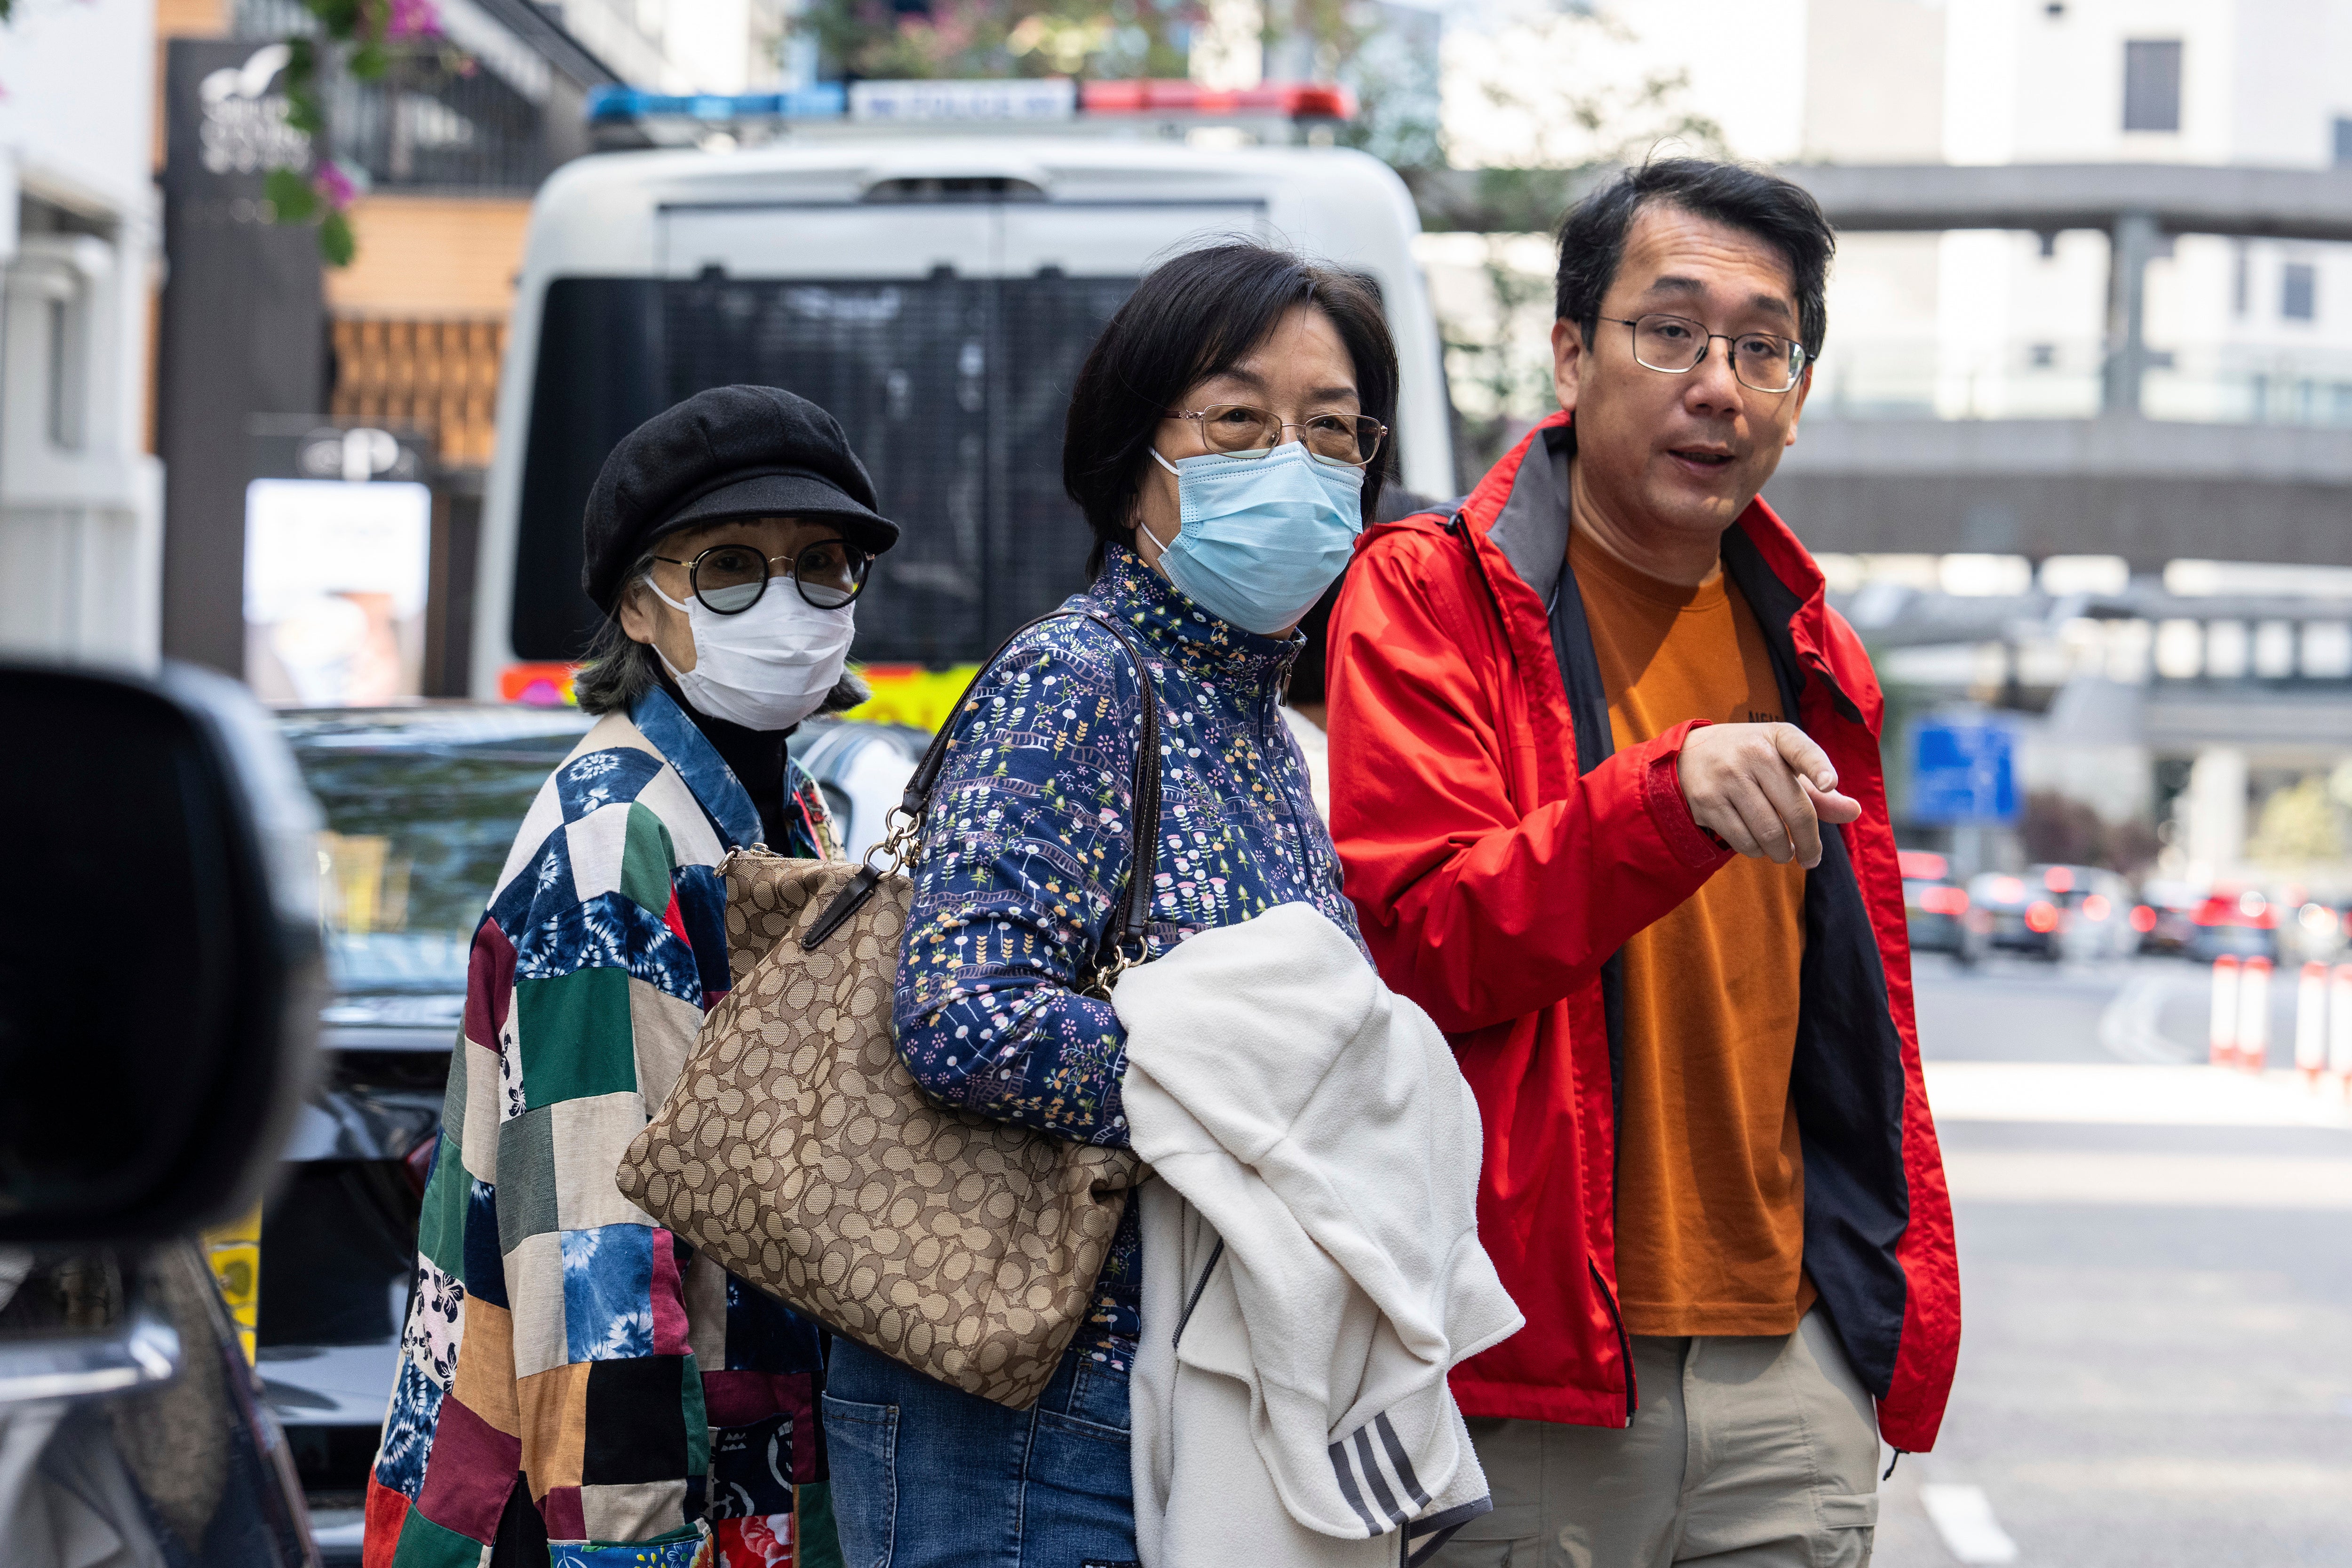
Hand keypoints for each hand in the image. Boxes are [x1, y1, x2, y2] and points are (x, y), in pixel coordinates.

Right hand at [1674, 723, 1862, 867]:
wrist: (1689, 755)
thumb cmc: (1751, 761)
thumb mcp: (1784, 764)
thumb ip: (1819, 790)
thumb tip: (1854, 812)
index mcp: (1778, 737)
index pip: (1801, 750)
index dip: (1818, 767)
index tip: (1830, 784)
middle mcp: (1752, 754)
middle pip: (1794, 810)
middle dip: (1809, 844)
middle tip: (1811, 858)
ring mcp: (1727, 778)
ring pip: (1769, 833)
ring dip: (1781, 852)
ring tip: (1782, 851)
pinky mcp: (1707, 802)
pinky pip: (1744, 841)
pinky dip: (1757, 851)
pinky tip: (1757, 844)